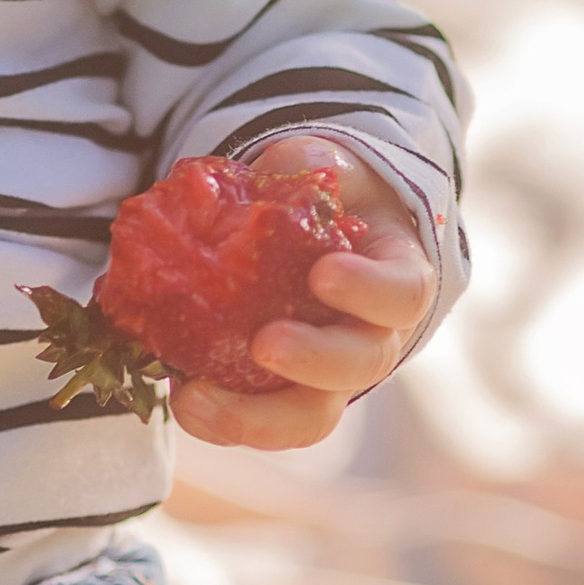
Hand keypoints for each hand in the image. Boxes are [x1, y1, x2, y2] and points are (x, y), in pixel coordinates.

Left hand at [169, 131, 434, 452]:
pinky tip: (181, 397)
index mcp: (394, 279)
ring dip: (256, 415)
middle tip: (265, 342)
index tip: (323, 274)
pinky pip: (259, 420)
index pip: (402, 293)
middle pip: (361, 366)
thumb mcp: (322, 169)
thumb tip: (288, 167)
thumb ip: (307, 165)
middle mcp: (370, 339)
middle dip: (315, 359)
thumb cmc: (323, 202)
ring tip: (196, 399)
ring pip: (310, 416)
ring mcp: (325, 377)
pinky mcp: (279, 395)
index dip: (369, 290)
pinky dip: (220, 417)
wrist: (305, 240)